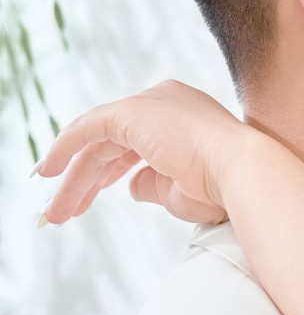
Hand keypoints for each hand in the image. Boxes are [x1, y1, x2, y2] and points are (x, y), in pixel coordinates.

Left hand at [34, 80, 258, 227]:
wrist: (242, 174)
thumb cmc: (222, 189)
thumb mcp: (181, 191)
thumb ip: (153, 184)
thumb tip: (131, 186)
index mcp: (184, 118)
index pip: (136, 142)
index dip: (110, 169)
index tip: (93, 191)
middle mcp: (165, 103)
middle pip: (113, 142)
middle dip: (87, 178)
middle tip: (67, 208)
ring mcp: (149, 104)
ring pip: (97, 141)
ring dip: (74, 177)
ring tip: (57, 210)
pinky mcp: (131, 113)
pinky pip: (87, 128)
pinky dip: (64, 149)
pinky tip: (49, 171)